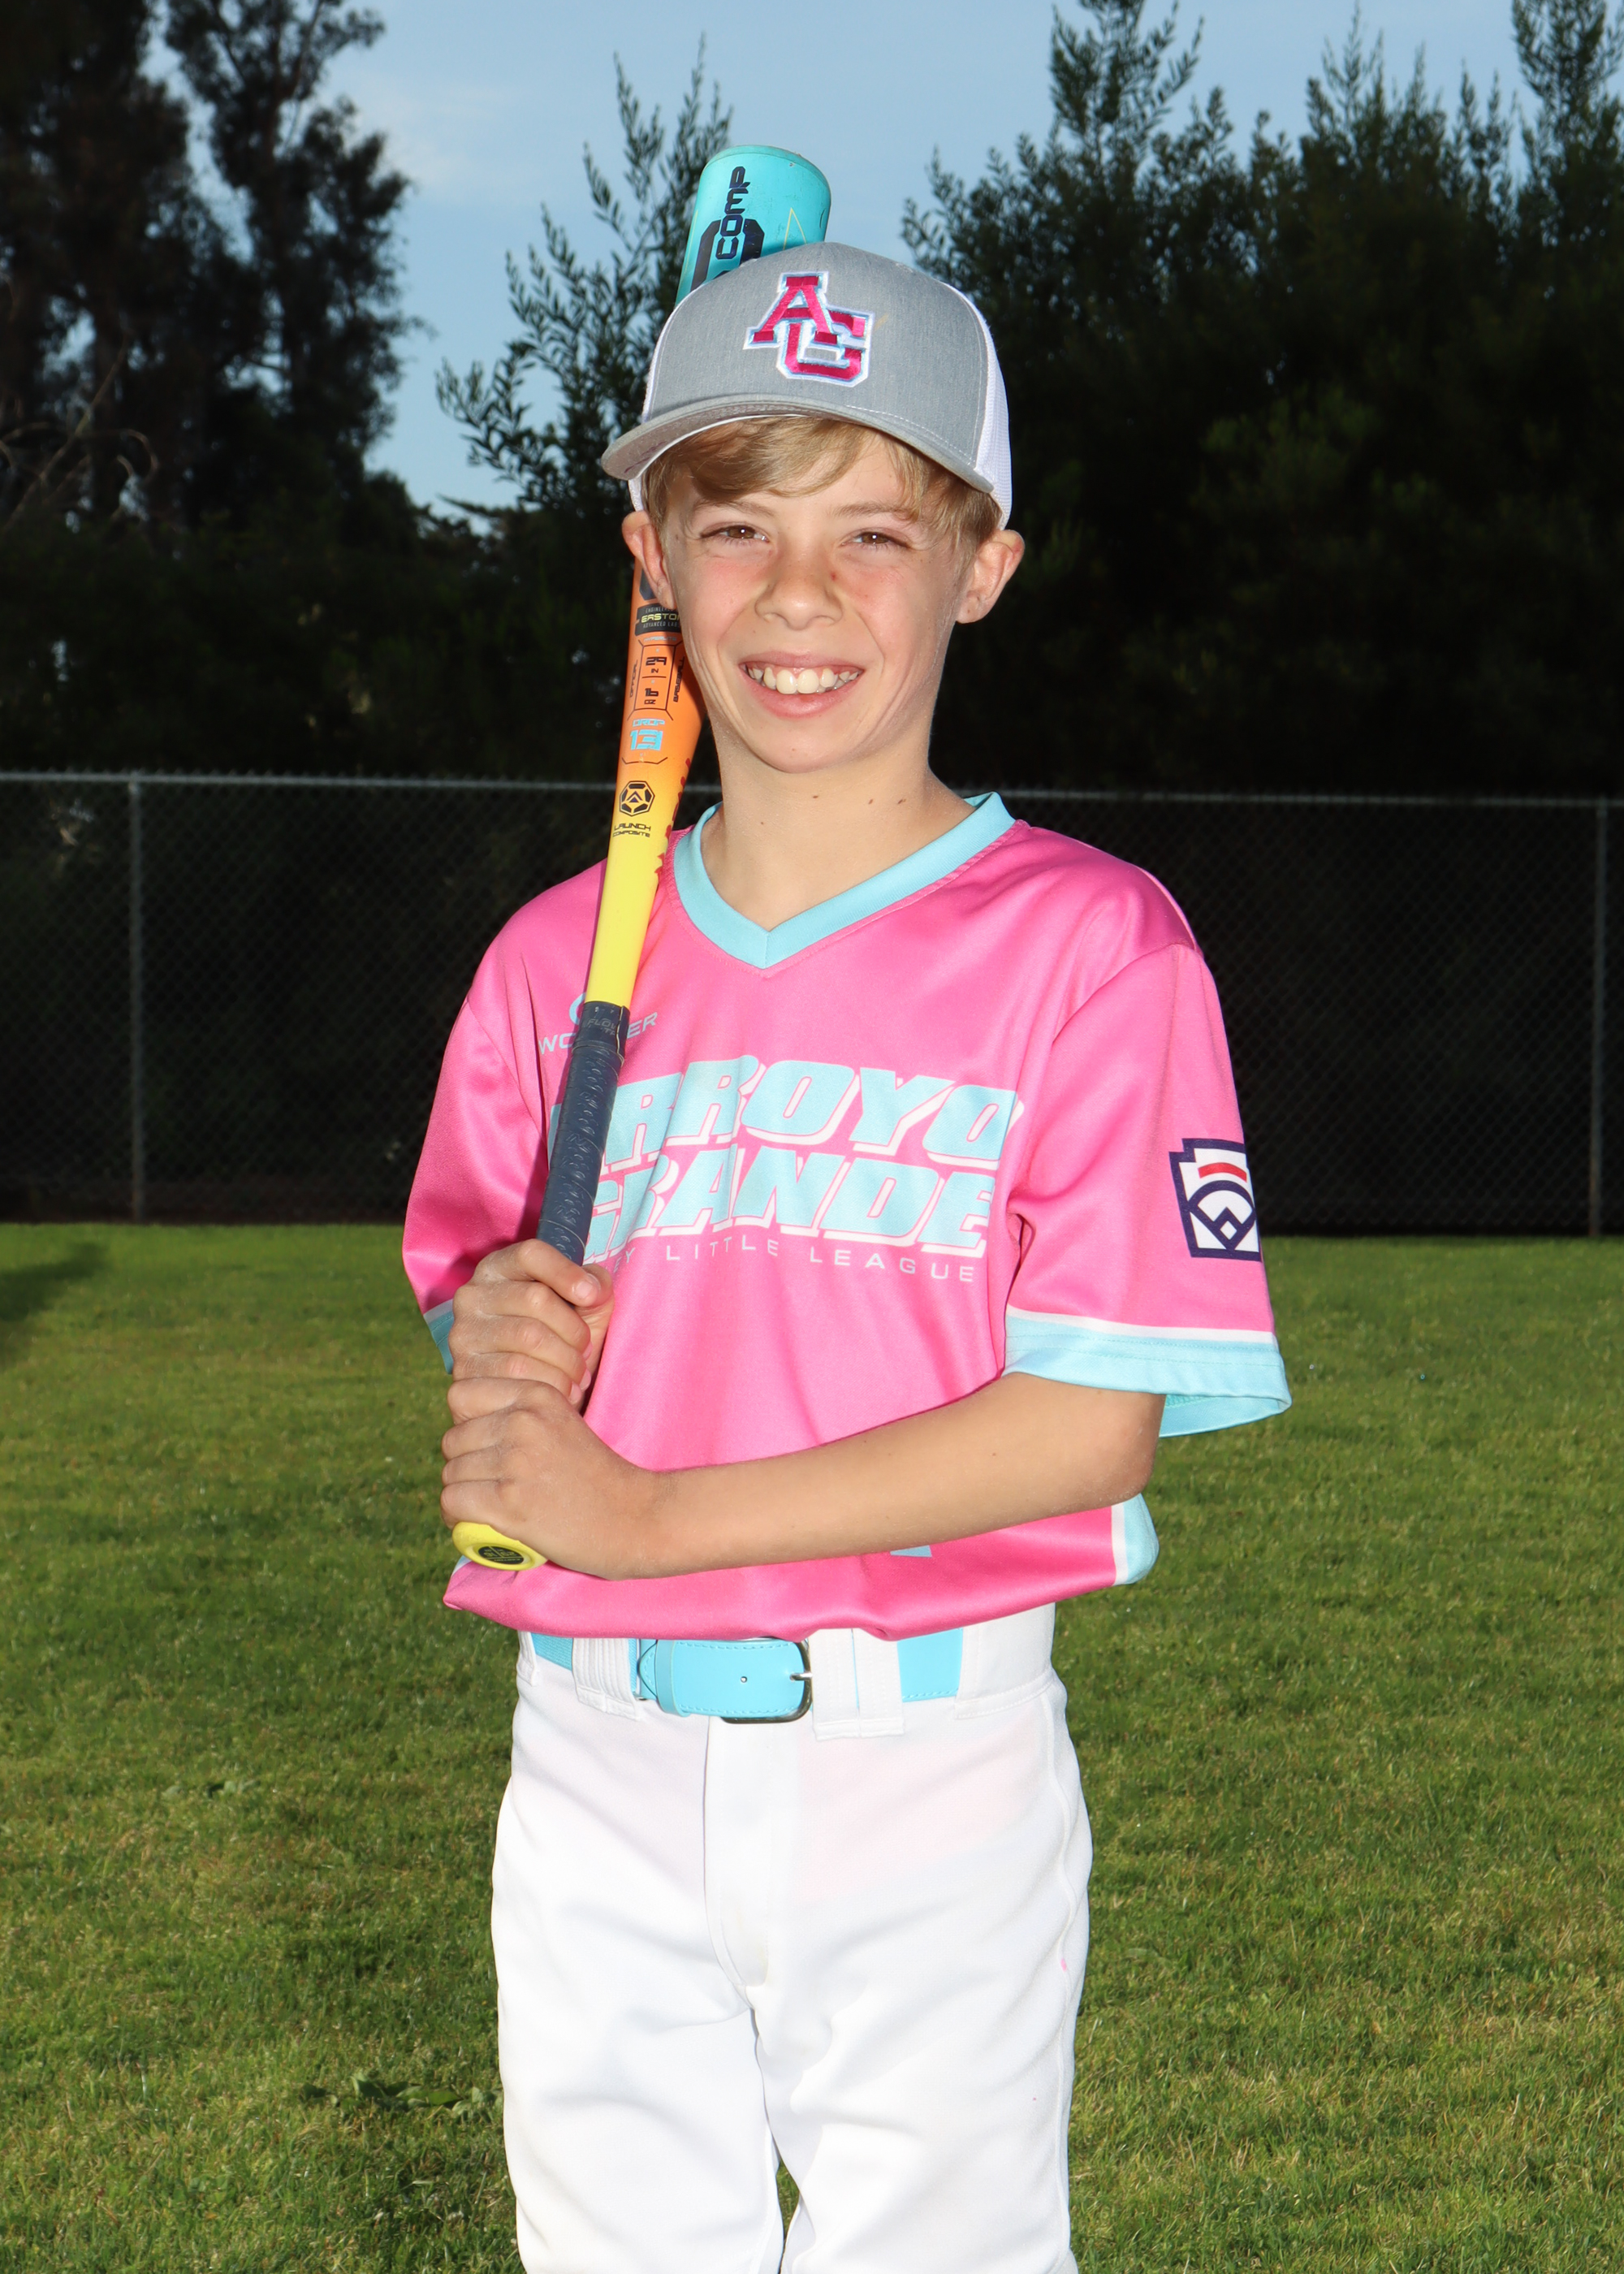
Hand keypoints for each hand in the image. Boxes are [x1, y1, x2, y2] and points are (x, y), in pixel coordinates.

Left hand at [440, 1377, 665, 1577]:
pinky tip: (476, 1523)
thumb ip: (520, 1416)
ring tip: (485, 1507)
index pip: (461, 1395)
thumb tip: (464, 1426)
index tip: (484, 1449)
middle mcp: (523, 1421)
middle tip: (488, 1486)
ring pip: (450, 1474)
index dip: (466, 1425)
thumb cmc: (598, 1477)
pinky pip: (452, 1502)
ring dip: (461, 1495)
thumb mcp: (563, 1424)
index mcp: (537, 1394)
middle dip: (464, 1465)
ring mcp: (516, 1462)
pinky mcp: (510, 1503)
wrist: (637, 1518)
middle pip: (452, 1439)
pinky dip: (458, 1518)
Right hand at [447, 1240, 613, 1406]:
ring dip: (567, 1360)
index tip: (592, 1296)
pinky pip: (517, 1373)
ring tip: (580, 1374)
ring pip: (529, 1337)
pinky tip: (564, 1391)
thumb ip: (594, 1287)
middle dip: (573, 1328)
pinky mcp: (464, 1371)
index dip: (565, 1272)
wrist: (526, 1395)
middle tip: (587, 1350)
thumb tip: (592, 1289)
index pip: (530, 1254)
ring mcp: (464, 1333)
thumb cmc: (558, 1339)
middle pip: (536, 1298)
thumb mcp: (582, 1307)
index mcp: (498, 1269)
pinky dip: (551, 1383)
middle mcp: (472, 1295)